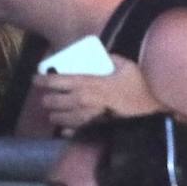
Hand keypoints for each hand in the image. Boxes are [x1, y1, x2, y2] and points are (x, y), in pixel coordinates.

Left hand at [32, 55, 165, 130]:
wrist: (151, 105)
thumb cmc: (139, 83)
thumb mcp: (124, 64)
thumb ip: (108, 58)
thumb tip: (100, 55)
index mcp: (87, 82)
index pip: (56, 81)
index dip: (42, 80)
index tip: (35, 78)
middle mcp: (82, 100)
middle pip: (52, 101)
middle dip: (46, 98)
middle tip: (47, 95)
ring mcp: (86, 116)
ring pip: (58, 118)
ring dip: (54, 113)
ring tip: (55, 110)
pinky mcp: (93, 128)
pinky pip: (71, 130)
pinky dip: (65, 128)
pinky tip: (65, 126)